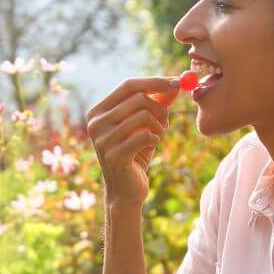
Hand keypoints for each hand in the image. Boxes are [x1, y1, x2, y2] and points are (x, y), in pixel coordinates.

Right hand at [83, 74, 181, 207]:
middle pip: (138, 98)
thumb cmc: (135, 154)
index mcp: (98, 111)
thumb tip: (176, 83)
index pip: (128, 85)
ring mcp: (103, 140)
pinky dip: (156, 139)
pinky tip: (153, 146)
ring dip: (159, 125)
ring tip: (158, 135)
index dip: (154, 82)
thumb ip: (157, 102)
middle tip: (166, 120)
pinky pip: (146, 136)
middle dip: (160, 107)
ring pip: (144, 116)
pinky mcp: (114, 156)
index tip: (177, 82)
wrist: (125, 191)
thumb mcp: (145, 125)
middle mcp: (96, 123)